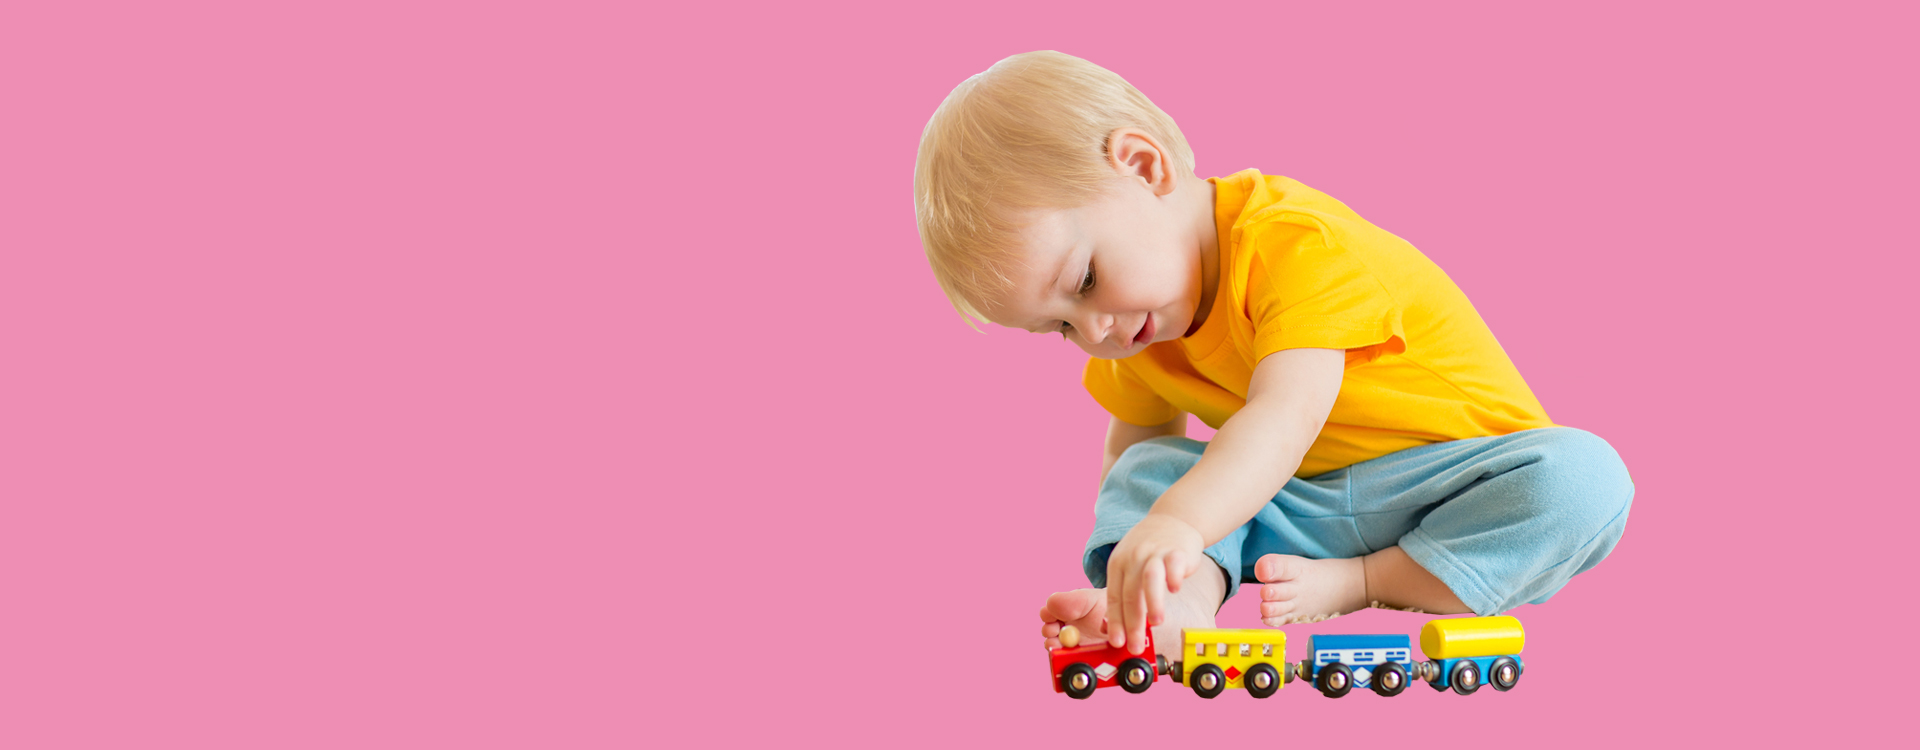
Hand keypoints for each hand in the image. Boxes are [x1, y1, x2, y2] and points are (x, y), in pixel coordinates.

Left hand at [1103, 513, 1205, 654]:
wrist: (1173, 520)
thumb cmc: (1149, 551)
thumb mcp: (1129, 565)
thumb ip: (1127, 592)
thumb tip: (1122, 628)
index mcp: (1118, 565)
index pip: (1114, 598)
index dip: (1115, 622)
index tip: (1118, 643)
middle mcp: (1133, 558)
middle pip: (1130, 594)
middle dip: (1133, 624)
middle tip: (1136, 646)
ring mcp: (1154, 553)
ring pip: (1149, 579)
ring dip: (1152, 602)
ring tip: (1156, 622)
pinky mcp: (1176, 550)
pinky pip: (1173, 565)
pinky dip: (1173, 578)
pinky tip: (1174, 591)